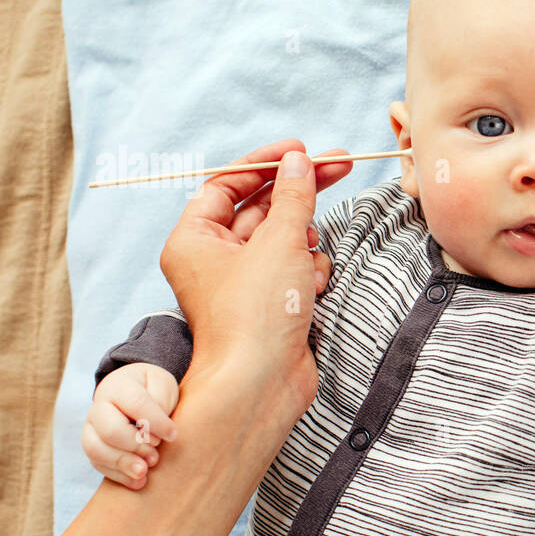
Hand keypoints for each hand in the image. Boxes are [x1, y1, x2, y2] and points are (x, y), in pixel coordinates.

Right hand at [82, 362, 179, 488]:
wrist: (135, 392)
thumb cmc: (154, 390)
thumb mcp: (163, 385)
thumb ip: (162, 401)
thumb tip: (158, 429)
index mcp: (119, 386)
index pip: (135, 403)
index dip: (156, 422)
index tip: (174, 435)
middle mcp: (99, 406)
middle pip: (110, 430)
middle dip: (136, 446)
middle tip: (156, 456)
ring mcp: (91, 428)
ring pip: (96, 449)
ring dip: (123, 463)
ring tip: (145, 472)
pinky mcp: (93, 446)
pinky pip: (97, 463)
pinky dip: (118, 476)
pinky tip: (139, 482)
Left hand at [158, 140, 351, 416]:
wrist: (261, 385)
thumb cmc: (254, 316)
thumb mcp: (279, 242)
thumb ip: (294, 196)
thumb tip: (299, 163)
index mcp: (195, 239)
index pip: (228, 184)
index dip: (266, 163)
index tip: (302, 150)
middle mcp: (214, 260)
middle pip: (261, 209)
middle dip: (298, 195)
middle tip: (339, 166)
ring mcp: (244, 285)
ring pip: (284, 240)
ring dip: (306, 243)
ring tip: (308, 261)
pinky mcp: (270, 306)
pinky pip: (296, 271)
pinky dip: (310, 273)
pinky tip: (313, 288)